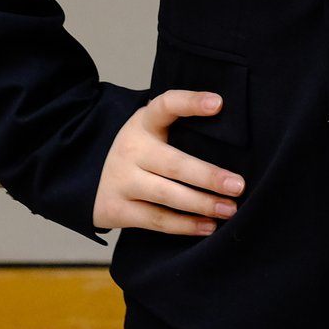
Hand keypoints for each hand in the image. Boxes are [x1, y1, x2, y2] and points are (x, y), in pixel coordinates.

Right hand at [91, 89, 245, 235]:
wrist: (90, 178)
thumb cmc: (139, 153)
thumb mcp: (151, 131)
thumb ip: (182, 129)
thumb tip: (234, 139)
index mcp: (143, 123)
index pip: (165, 105)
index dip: (190, 102)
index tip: (218, 103)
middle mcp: (131, 149)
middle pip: (174, 163)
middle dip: (209, 176)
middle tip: (238, 186)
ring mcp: (122, 180)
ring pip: (167, 195)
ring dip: (202, 204)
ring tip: (229, 209)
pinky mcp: (117, 209)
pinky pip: (157, 220)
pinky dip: (185, 225)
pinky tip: (208, 226)